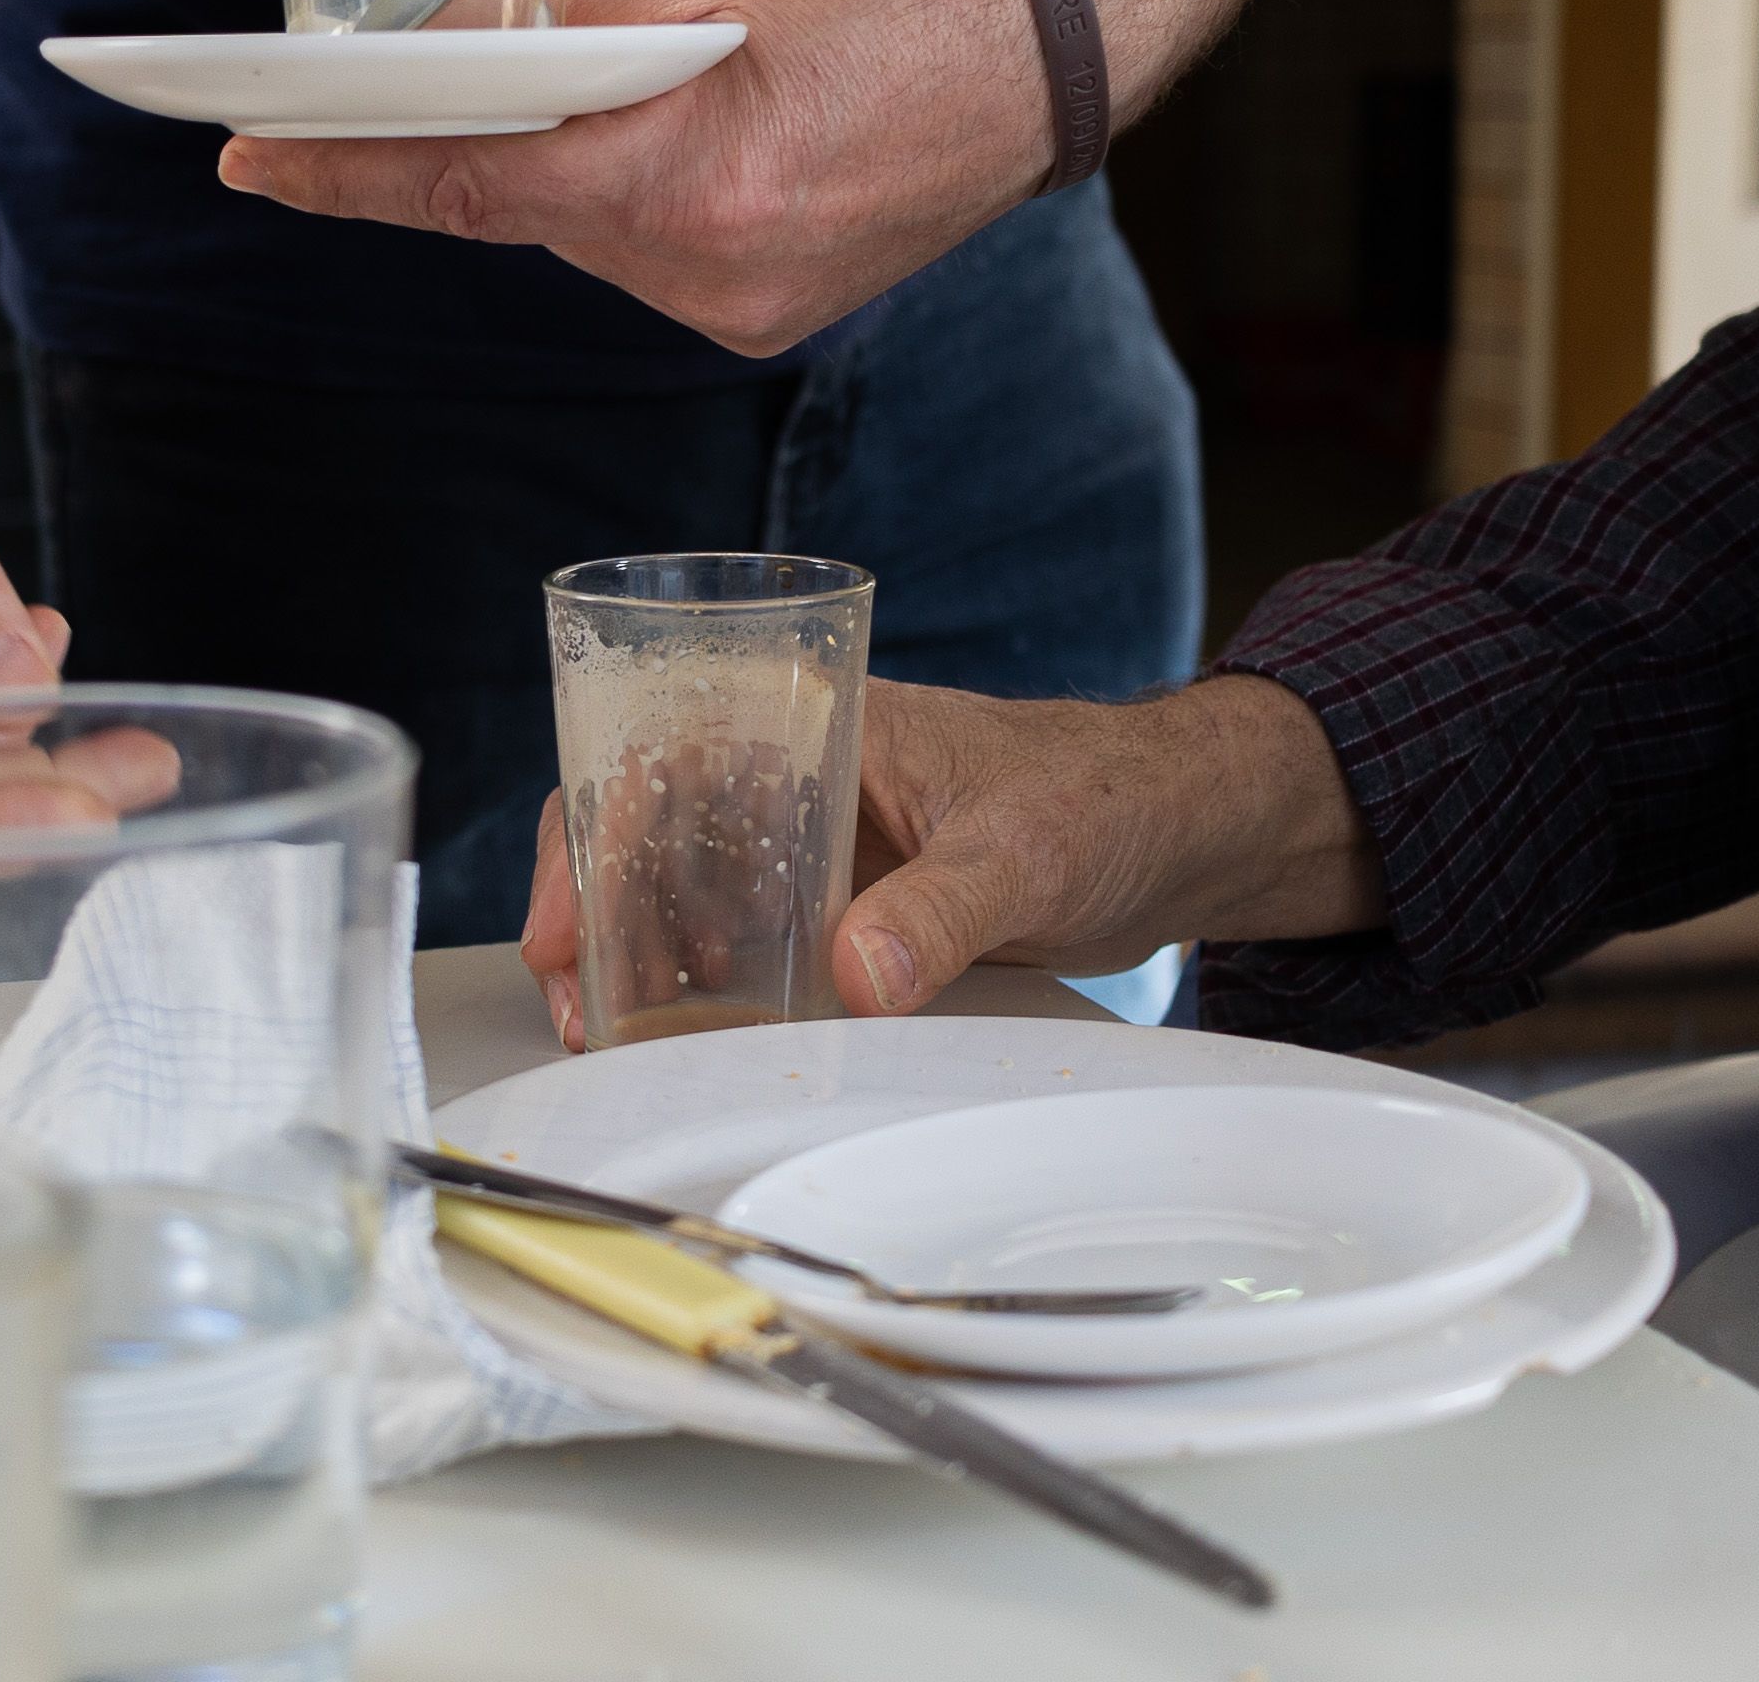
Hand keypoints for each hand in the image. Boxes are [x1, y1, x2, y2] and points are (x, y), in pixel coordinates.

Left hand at [223, 0, 1481, 360]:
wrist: (1064, 38)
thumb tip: (428, 35)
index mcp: (696, 174)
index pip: (468, 183)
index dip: (343, 173)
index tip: (243, 159)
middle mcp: (711, 273)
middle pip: (518, 213)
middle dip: (467, 137)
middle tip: (416, 74)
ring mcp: (743, 313)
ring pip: (578, 237)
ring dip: (564, 162)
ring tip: (640, 72)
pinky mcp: (767, 321)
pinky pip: (642, 254)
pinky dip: (630, 191)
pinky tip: (689, 126)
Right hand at [520, 675, 1381, 1042]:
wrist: (1187, 831)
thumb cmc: (1108, 798)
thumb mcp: (1024, 852)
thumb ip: (940, 912)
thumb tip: (856, 976)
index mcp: (819, 722)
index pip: (661, 760)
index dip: (595, 840)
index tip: (570, 929)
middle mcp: (800, 778)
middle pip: (650, 829)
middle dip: (596, 914)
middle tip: (580, 1009)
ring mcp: (821, 844)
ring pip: (688, 890)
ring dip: (644, 958)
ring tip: (620, 1037)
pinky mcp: (850, 905)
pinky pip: (750, 941)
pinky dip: (708, 986)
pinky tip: (697, 1036)